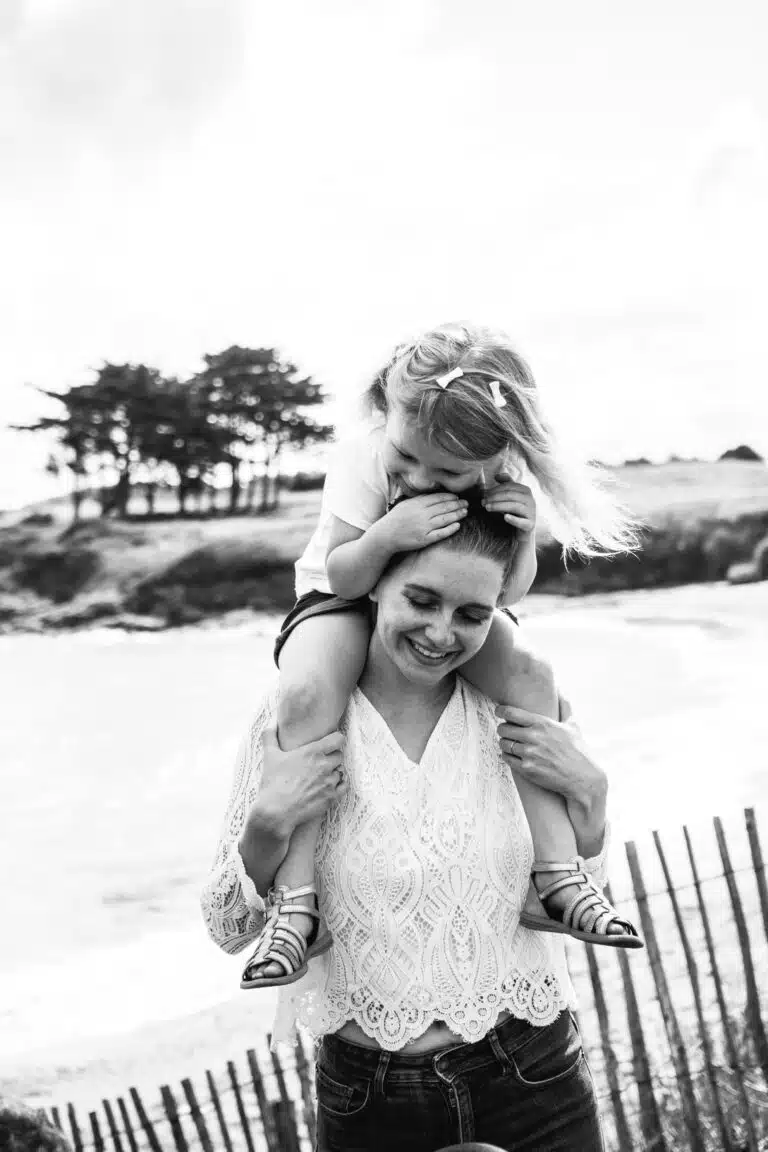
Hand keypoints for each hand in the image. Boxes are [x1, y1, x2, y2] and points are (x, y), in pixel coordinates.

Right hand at [254, 725, 347, 835]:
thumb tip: (271, 723)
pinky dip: (340, 785)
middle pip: (340, 755)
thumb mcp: (269, 756)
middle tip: (322, 761)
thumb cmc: (272, 783)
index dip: (335, 739)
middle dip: (332, 757)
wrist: (276, 812)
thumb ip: (270, 736)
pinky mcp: (331, 798)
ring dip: (333, 773)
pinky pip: (344, 787)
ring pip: (340, 771)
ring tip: (321, 777)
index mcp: (312, 752)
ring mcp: (329, 782)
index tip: (329, 743)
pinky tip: (331, 786)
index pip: (338, 738)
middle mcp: (324, 765)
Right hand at [382, 492, 467, 550]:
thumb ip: (420, 499)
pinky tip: (458, 525)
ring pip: (445, 519)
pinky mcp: (424, 539)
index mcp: (417, 504)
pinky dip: (450, 529)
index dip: (450, 497)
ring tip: (465, 512)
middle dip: (457, 505)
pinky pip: (440, 533)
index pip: (438, 498)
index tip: (458, 497)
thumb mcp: (406, 504)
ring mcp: (424, 527)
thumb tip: (434, 493)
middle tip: (466, 503)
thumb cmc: (395, 519)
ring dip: (457, 515)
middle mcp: (422, 514)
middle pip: (444, 507)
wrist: (385, 535)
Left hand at [482, 472, 535, 535]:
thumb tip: (496, 475)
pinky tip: (505, 518)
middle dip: (495, 497)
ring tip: (487, 508)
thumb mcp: (511, 496)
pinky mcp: (530, 524)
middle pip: (510, 495)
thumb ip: (506, 484)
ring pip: (514, 506)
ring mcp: (531, 512)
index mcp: (525, 490)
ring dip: (499, 506)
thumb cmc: (516, 511)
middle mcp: (530, 499)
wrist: (525, 530)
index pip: (509, 486)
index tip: (483, 494)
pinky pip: (522, 522)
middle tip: (483, 501)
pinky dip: (514, 519)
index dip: (495, 489)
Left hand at [495, 704, 606, 842]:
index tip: (499, 711)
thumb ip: (564, 706)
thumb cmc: (578, 750)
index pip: (510, 712)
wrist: (583, 778)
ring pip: (503, 744)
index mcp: (542, 723)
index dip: (501, 710)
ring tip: (511, 743)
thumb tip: (560, 689)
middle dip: (503, 729)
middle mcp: (534, 737)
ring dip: (505, 743)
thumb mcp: (573, 725)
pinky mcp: (527, 769)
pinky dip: (508, 756)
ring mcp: (529, 754)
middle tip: (507, 730)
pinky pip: (506, 758)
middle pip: (503, 728)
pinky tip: (514, 755)